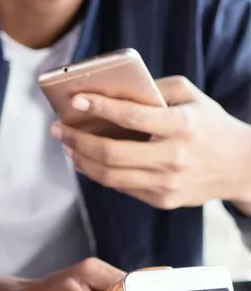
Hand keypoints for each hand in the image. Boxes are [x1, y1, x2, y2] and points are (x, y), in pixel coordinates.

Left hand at [51, 76, 250, 210]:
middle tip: (58, 129)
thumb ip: (154, 90)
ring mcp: (166, 184)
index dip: (100, 108)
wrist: (241, 167)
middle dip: (77, 140)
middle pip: (111, 153)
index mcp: (182, 126)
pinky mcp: (162, 200)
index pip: (132, 117)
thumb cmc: (209, 125)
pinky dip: (98, 173)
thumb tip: (110, 90)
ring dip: (80, 160)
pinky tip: (86, 159)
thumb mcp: (192, 97)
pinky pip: (120, 187)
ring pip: (109, 176)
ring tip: (67, 145)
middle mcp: (173, 157)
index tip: (75, 100)